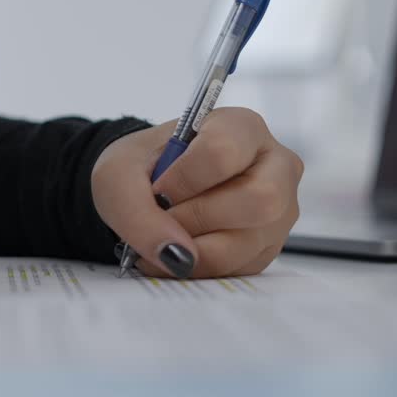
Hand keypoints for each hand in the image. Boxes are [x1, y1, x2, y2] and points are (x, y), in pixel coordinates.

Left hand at [91, 108, 301, 278]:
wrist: (150, 190)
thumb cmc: (142, 169)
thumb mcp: (118, 176)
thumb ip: (136, 210)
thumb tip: (175, 254)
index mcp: (242, 127)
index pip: (224, 151)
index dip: (184, 178)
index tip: (158, 189)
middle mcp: (275, 166)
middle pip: (260, 199)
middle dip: (198, 217)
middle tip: (166, 217)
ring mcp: (279, 209)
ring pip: (249, 241)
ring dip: (195, 249)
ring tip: (165, 238)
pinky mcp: (268, 246)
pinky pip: (239, 268)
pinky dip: (199, 267)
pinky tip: (178, 251)